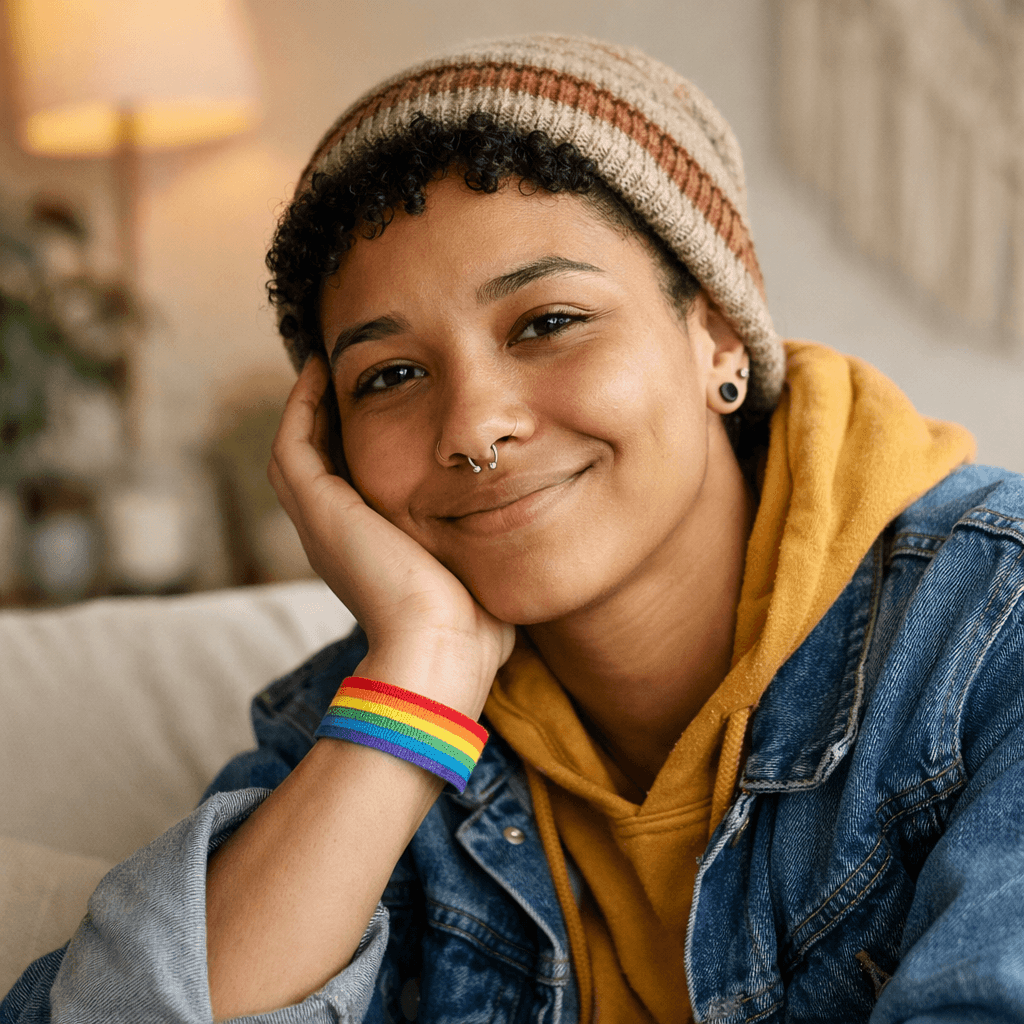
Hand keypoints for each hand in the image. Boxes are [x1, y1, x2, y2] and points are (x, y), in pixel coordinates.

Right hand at [268, 354, 516, 711]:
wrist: (441, 651)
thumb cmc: (470, 630)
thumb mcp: (475, 575)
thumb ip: (484, 552)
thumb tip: (520, 535)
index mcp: (367, 553)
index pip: (349, 487)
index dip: (356, 446)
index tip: (381, 407)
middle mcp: (334, 538)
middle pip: (315, 464)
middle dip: (328, 419)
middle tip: (348, 375)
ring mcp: (320, 524)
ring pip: (295, 450)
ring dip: (308, 407)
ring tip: (327, 364)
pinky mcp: (319, 510)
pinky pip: (292, 444)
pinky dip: (299, 406)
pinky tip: (321, 371)